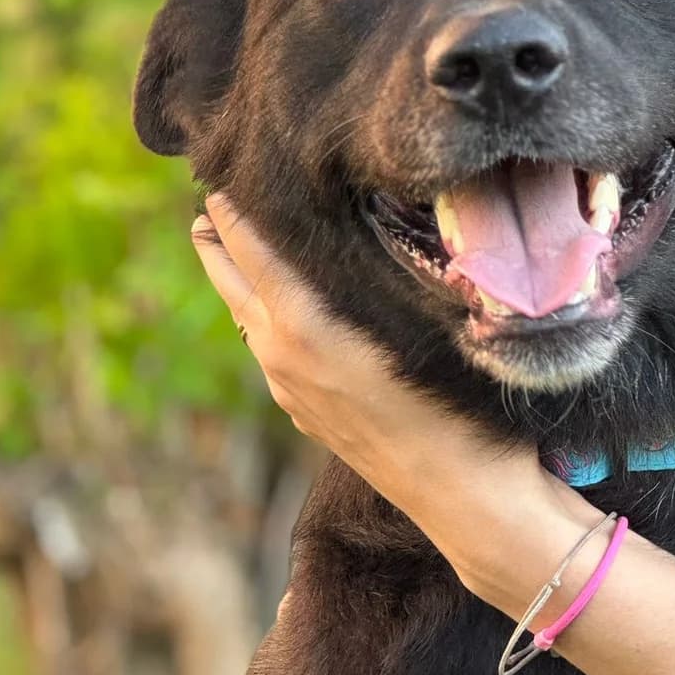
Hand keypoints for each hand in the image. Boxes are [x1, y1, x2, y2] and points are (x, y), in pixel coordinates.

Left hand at [190, 193, 596, 601]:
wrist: (464, 499)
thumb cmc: (460, 407)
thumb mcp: (418, 328)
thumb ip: (374, 278)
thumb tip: (357, 222)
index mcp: (304, 328)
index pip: (251, 250)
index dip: (234, 211)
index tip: (226, 175)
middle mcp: (282, 356)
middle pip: (230, 281)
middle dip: (217, 241)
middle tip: (210, 204)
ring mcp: (287, 389)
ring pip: (245, 318)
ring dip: (236, 279)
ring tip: (235, 244)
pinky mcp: (302, 413)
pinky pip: (267, 349)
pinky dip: (260, 315)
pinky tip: (279, 307)